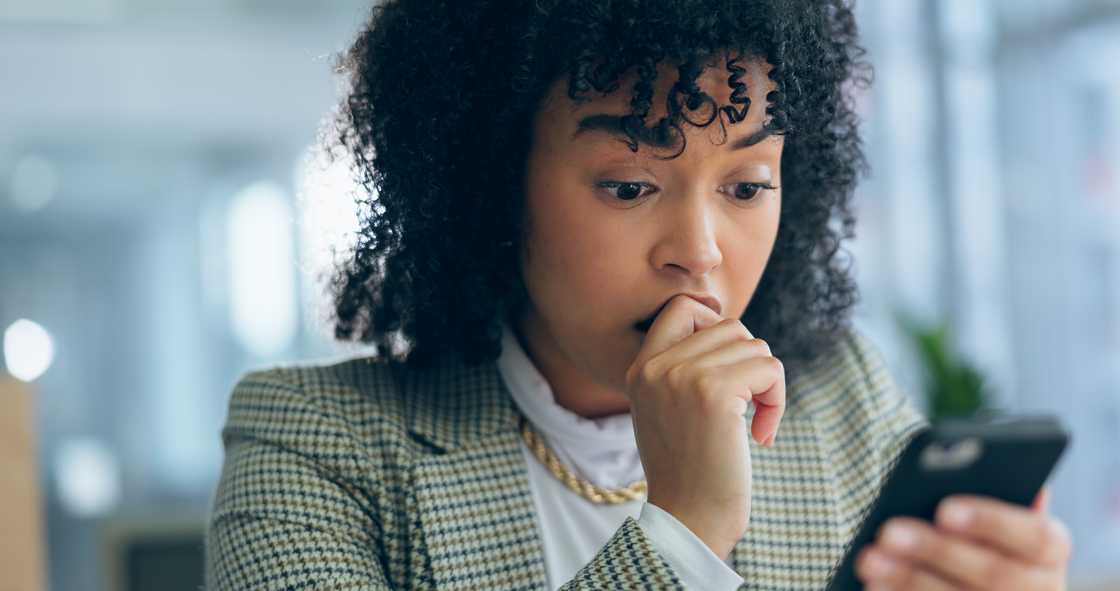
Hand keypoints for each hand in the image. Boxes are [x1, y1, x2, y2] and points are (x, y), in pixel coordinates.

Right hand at [624, 294, 786, 559]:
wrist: (688, 520)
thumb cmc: (688, 473)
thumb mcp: (667, 411)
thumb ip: (682, 368)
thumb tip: (727, 327)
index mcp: (640, 369)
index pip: (682, 307)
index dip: (715, 325)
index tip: (728, 368)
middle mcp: (655, 367)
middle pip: (729, 326)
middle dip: (750, 363)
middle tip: (747, 405)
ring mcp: (682, 376)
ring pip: (754, 346)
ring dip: (766, 385)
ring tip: (754, 423)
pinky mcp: (715, 392)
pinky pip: (769, 369)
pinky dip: (777, 401)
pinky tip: (761, 436)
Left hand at [855, 486, 1071, 589]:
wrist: (984, 581)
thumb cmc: (983, 530)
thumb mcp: (994, 511)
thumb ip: (995, 488)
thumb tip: (1009, 475)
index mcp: (1050, 549)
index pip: (1035, 536)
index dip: (991, 521)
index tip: (944, 510)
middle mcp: (1039, 588)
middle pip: (993, 573)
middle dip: (936, 550)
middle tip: (889, 532)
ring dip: (910, 580)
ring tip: (870, 558)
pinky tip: (874, 586)